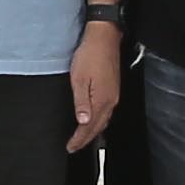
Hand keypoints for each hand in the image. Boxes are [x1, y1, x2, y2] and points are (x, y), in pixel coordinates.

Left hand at [67, 16, 120, 148]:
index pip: (89, 126)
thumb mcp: (79, 78)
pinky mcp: (114, 89)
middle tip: (75, 147)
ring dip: (93, 132)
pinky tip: (94, 121)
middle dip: (86, 139)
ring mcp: (114, 95)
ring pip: (104, 120)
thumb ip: (81, 102)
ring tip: (83, 138)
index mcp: (102, 100)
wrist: (104, 37)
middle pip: (99, 126)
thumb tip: (83, 121)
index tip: (70, 147)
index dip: (79, 139)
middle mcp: (111, 100)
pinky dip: (99, 121)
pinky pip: (107, 112)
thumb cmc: (90, 55)